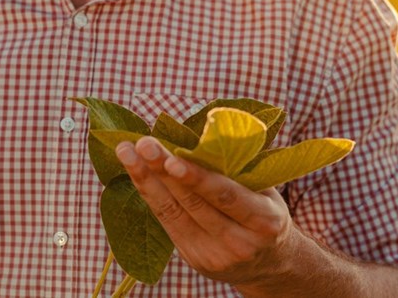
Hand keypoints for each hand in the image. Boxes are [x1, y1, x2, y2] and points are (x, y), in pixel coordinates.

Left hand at [115, 135, 300, 286]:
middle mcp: (239, 243)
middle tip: (143, 144)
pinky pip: (167, 222)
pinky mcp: (195, 260)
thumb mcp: (265, 192)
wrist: (271, 264)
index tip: (173, 158)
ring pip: (173, 213)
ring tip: (126, 152)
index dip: (197, 178)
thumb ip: (237, 171)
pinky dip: (149, 195)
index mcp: (264, 221)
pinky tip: (136, 172)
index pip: (226, 196)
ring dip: (146, 180)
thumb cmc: (265, 213)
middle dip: (163, 171)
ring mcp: (215, 256)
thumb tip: (202, 135)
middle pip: (193, 203)